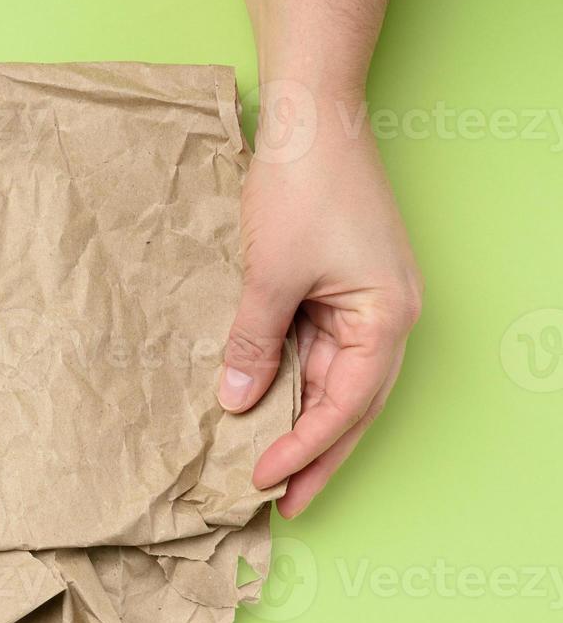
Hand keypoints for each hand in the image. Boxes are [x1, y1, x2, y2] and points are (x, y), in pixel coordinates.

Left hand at [219, 99, 421, 518]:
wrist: (310, 117)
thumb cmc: (302, 188)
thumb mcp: (270, 275)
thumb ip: (254, 343)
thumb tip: (237, 401)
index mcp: (386, 319)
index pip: (346, 406)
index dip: (304, 449)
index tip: (263, 483)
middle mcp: (385, 317)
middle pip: (350, 405)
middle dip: (315, 455)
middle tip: (281, 505)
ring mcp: (362, 302)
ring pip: (331, 380)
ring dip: (301, 420)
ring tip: (269, 468)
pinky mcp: (337, 286)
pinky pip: (314, 347)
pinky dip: (289, 378)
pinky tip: (263, 405)